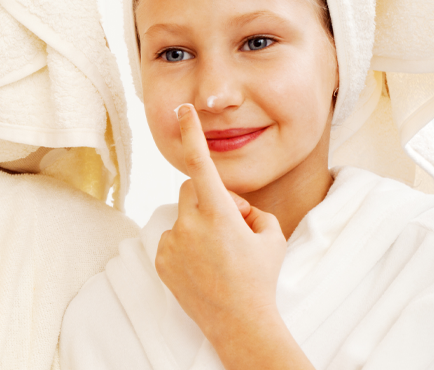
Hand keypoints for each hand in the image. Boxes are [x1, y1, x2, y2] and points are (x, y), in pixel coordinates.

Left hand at [156, 104, 310, 368]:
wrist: (240, 322)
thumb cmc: (260, 278)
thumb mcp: (272, 236)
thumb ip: (253, 209)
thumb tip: (235, 206)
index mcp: (219, 213)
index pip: (202, 164)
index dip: (191, 135)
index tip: (182, 110)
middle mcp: (190, 223)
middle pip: (192, 190)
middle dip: (210, 197)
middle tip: (233, 224)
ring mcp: (172, 242)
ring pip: (184, 217)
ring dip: (199, 225)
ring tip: (220, 255)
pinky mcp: (162, 259)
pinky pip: (173, 239)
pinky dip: (187, 246)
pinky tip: (204, 267)